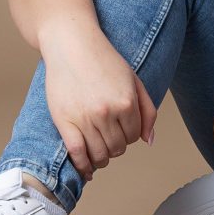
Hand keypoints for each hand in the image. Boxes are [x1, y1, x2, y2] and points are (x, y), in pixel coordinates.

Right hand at [43, 28, 156, 176]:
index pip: (134, 136)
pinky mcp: (64, 121)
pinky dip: (82, 165)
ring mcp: (85, 118)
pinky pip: (77, 152)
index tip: (120, 128)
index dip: (128, 135)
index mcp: (127, 103)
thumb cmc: (102, 60)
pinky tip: (86, 170)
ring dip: (101, 157)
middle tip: (108, 137)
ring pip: (100, 154)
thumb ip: (147, 110)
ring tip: (98, 151)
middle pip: (118, 148)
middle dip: (116, 146)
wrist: (71, 44)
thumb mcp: (133, 80)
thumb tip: (149, 141)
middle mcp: (107, 113)